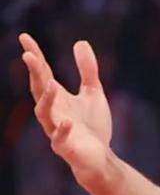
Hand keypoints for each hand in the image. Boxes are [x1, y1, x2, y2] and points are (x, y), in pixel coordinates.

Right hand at [19, 34, 113, 187]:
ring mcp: (56, 129)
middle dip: (34, 73)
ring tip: (51, 83)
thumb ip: (87, 70)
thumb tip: (80, 42)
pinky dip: (62, 130)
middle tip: (29, 55)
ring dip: (46, 98)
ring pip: (43, 113)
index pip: (42, 73)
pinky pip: (59, 139)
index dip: (34, 55)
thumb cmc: (93, 126)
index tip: (24, 36)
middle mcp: (52, 111)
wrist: (100, 157)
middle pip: (38, 89)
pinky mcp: (65, 147)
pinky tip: (68, 121)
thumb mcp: (93, 93)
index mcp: (56, 97)